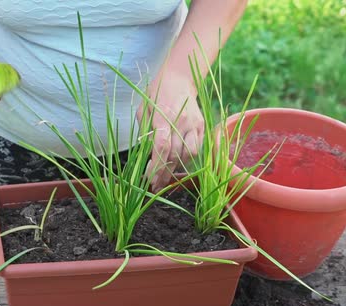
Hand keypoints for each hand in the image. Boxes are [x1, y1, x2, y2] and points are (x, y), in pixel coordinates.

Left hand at [142, 73, 203, 191]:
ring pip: (189, 155)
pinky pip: (196, 149)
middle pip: (175, 154)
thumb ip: (145, 132)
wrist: (179, 79)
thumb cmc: (155, 95)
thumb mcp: (143, 110)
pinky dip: (186, 159)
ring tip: (165, 175)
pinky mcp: (202, 126)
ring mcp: (194, 124)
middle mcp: (182, 121)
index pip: (162, 146)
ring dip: (176, 168)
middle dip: (164, 174)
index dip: (156, 166)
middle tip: (156, 186)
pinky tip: (176, 163)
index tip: (149, 179)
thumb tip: (145, 157)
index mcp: (163, 116)